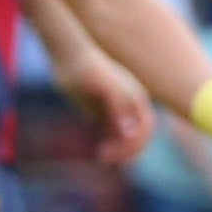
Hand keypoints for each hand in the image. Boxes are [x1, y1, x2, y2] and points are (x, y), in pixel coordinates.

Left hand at [56, 52, 153, 167]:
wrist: (68, 52)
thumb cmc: (83, 67)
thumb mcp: (100, 84)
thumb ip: (118, 104)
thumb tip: (130, 132)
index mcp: (135, 98)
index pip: (143, 130)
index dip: (132, 146)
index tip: (112, 156)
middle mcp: (130, 104)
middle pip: (138, 135)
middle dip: (126, 150)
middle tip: (103, 159)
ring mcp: (117, 106)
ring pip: (125, 136)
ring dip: (118, 149)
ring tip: (101, 156)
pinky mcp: (102, 108)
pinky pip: (112, 132)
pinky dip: (110, 143)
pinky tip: (99, 150)